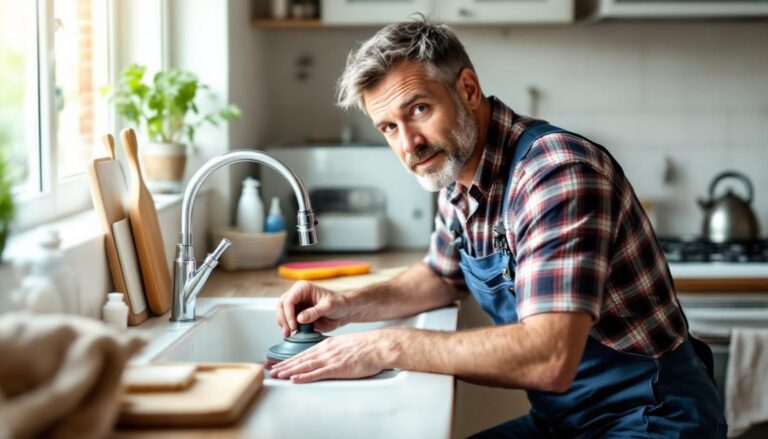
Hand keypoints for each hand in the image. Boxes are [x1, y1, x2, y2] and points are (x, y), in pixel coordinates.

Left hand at [269, 330, 396, 382]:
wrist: (380, 346)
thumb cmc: (367, 347)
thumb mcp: (345, 345)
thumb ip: (334, 351)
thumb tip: (326, 357)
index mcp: (328, 344)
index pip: (305, 352)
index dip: (291, 358)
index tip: (280, 363)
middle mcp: (326, 350)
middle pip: (301, 358)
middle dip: (285, 364)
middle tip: (272, 369)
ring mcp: (331, 359)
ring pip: (305, 365)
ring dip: (289, 370)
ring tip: (277, 374)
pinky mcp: (338, 368)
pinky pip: (317, 373)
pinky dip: (304, 376)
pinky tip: (295, 379)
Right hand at [276, 280, 350, 337]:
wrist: (344, 311)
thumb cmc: (338, 303)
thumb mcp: (328, 306)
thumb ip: (314, 312)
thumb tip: (299, 319)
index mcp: (303, 288)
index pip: (288, 300)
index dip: (288, 314)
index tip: (294, 326)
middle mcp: (297, 295)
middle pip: (281, 306)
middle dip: (283, 320)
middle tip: (289, 332)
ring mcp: (296, 305)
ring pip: (281, 314)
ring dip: (283, 325)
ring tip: (289, 335)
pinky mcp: (297, 314)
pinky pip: (287, 321)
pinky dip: (287, 328)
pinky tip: (291, 334)